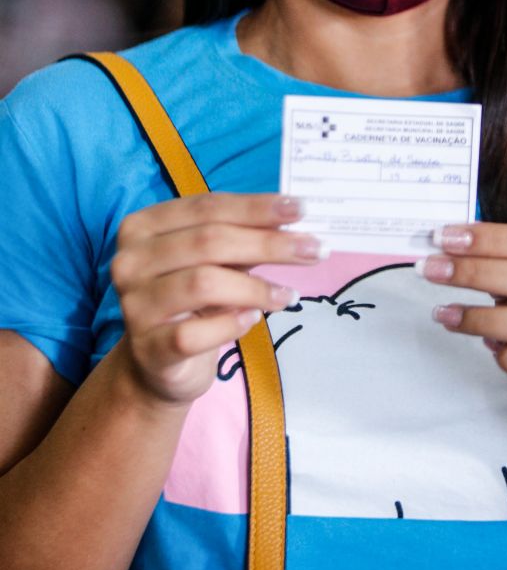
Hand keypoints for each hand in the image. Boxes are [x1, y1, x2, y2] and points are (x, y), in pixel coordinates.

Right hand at [111, 193, 321, 405]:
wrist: (158, 363)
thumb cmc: (192, 298)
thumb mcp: (215, 260)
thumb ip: (243, 236)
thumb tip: (294, 215)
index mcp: (144, 226)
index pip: (207, 206)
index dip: (256, 207)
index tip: (301, 208)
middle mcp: (130, 260)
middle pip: (209, 241)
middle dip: (268, 243)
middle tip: (314, 249)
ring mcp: (134, 305)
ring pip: (203, 283)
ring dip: (257, 287)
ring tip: (289, 295)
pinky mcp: (147, 348)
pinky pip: (194, 333)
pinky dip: (230, 324)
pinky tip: (252, 320)